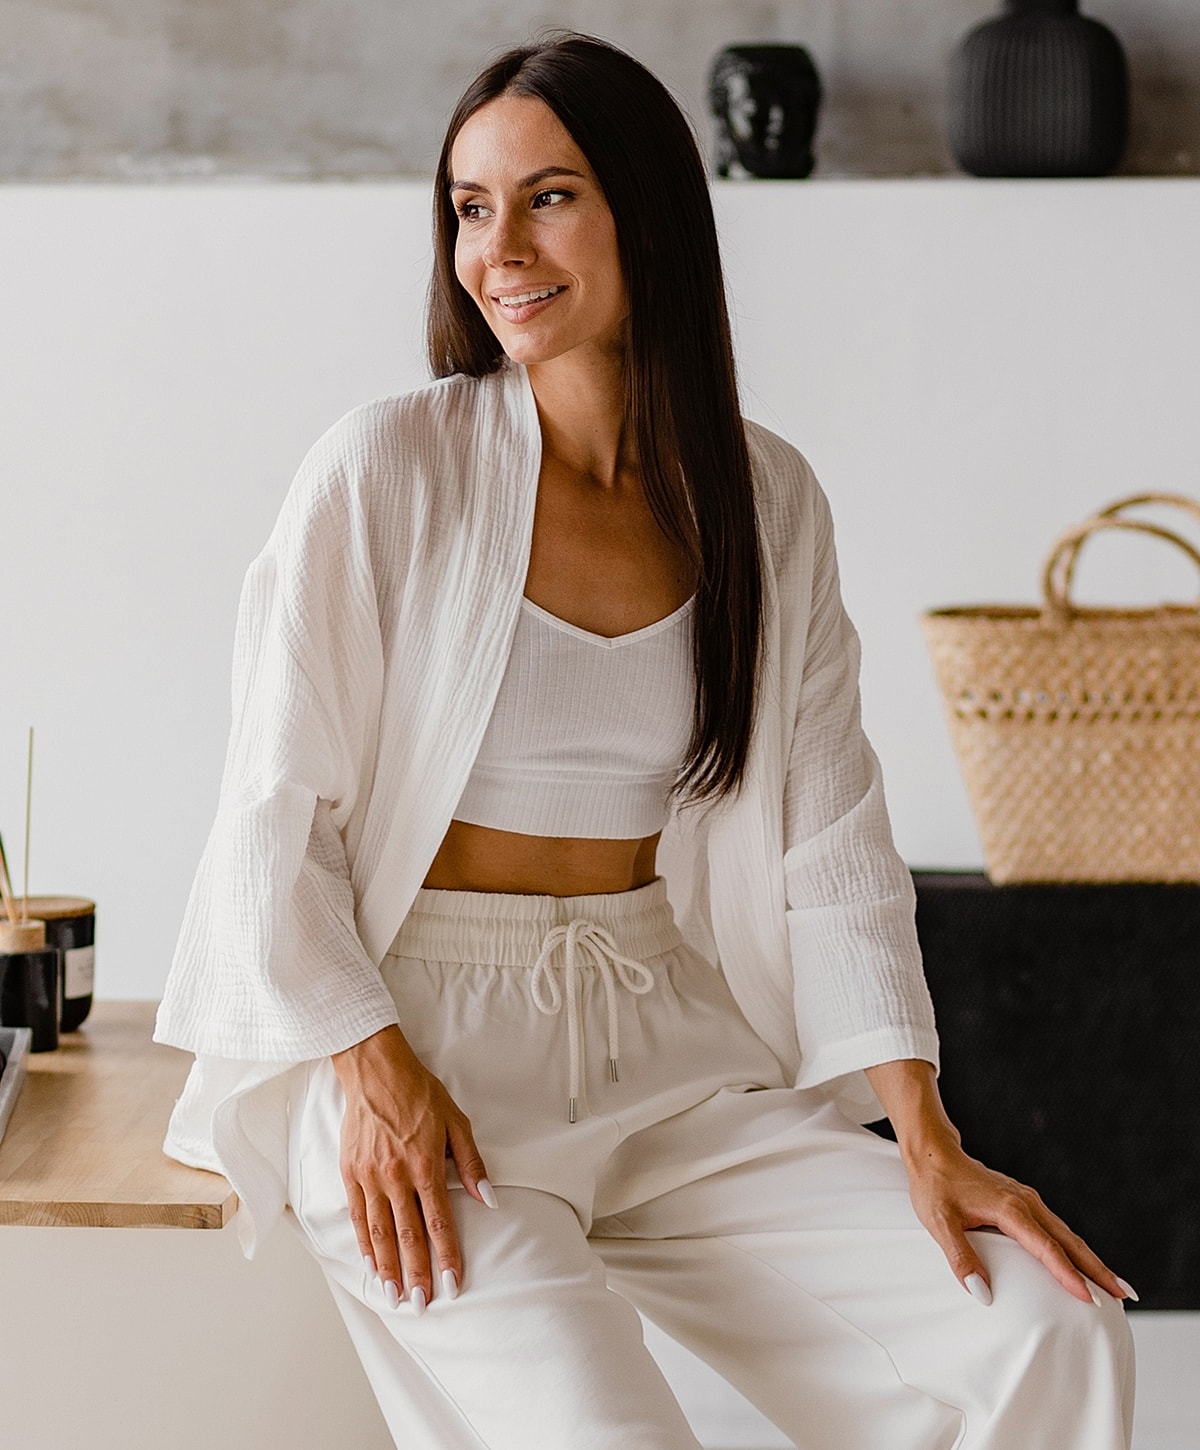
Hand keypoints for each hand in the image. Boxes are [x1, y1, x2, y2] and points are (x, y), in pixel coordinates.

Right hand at [331, 1025, 493, 1309]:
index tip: (453, 1284)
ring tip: (394, 1295)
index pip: (439, 1222)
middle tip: (422, 1304)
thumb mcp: (456, 1122)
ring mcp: (370, 1177)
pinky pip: (357, 1216)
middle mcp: (396, 1176)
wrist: (375, 1071)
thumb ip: (471, 1164)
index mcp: (425, 1165)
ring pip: (379, 1233)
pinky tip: (371, 1263)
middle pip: (408, 1235)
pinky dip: (364, 1243)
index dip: (447, 1256)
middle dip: (416, 1273)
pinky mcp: (350, 1173)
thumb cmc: (420, 1094)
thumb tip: (489, 1200)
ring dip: (388, 1267)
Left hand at [865, 1058, 1132, 1304]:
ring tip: (1116, 1287)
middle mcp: (1027, 1203)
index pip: (1046, 1248)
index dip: (1068, 1275)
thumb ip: (960, 1258)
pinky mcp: (1025, 1203)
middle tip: (1126, 1296)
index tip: (1090, 1299)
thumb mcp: (939, 1223)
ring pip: (1068, 1235)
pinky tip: (1084, 1264)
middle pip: (1070, 1241)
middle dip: (1099, 1270)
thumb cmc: (935, 1187)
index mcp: (1010, 1209)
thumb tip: (983, 1294)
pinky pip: (1058, 1230)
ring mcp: (1029, 1201)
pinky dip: (1076, 1249)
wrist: (934, 1153)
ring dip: (1093, 1261)